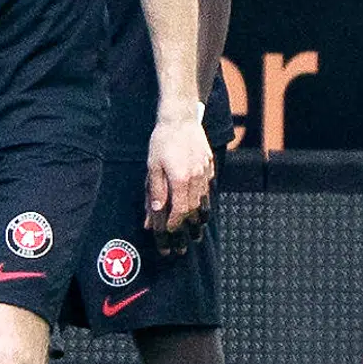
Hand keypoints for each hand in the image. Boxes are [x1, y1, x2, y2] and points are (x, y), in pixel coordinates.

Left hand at [144, 117, 214, 249]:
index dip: (173, 225)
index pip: (178, 211)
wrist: (181, 118)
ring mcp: (206, 173)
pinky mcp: (210, 166)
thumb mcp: (153, 166)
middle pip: (193, 210)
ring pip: (204, 202)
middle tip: (184, 244)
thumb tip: (155, 213)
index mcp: (180, 180)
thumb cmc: (163, 141)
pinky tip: (201, 207)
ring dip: (199, 218)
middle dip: (187, 229)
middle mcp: (196, 180)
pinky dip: (204, 201)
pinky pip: (208, 189)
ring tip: (196, 233)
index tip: (168, 235)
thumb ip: (155, 190)